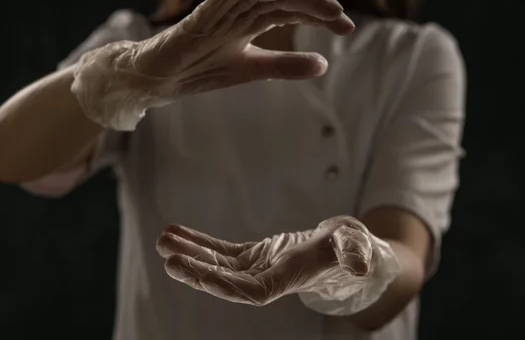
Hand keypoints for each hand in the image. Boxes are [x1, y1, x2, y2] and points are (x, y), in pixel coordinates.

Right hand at [71, 0, 354, 130]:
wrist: (162, 79)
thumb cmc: (202, 68)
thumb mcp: (252, 69)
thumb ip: (285, 65)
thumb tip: (324, 64)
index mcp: (252, 20)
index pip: (292, 9)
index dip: (320, 15)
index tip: (347, 27)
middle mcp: (239, 11)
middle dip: (310, 4)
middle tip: (339, 15)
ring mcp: (218, 14)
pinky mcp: (196, 22)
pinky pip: (217, 0)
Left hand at [156, 216, 372, 305]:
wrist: (340, 248)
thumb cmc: (350, 247)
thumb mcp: (355, 245)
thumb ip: (355, 254)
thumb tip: (361, 266)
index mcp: (288, 280)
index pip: (251, 292)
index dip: (225, 285)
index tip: (199, 274)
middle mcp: (266, 278)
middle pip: (226, 280)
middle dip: (197, 270)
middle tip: (168, 257)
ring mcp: (256, 267)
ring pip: (217, 264)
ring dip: (190, 253)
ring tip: (163, 241)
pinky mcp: (251, 255)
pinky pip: (220, 249)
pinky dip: (198, 242)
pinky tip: (176, 232)